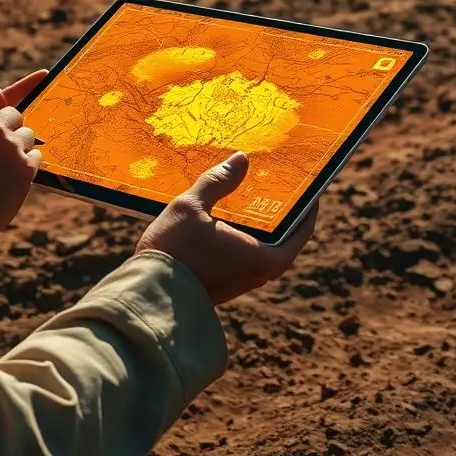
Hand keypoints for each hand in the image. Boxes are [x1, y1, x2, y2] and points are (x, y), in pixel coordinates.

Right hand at [134, 152, 317, 305]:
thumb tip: (242, 159)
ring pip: (263, 250)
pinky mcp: (222, 286)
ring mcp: (239, 282)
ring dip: (263, 227)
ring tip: (253, 198)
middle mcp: (257, 274)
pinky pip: (243, 257)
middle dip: (283, 214)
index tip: (309, 187)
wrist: (145, 297)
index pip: (302, 230)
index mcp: (263, 256)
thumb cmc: (173, 252)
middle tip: (279, 186)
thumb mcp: (192, 206)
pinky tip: (226, 220)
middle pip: (284, 240)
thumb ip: (217, 181)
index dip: (308, 206)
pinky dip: (245, 238)